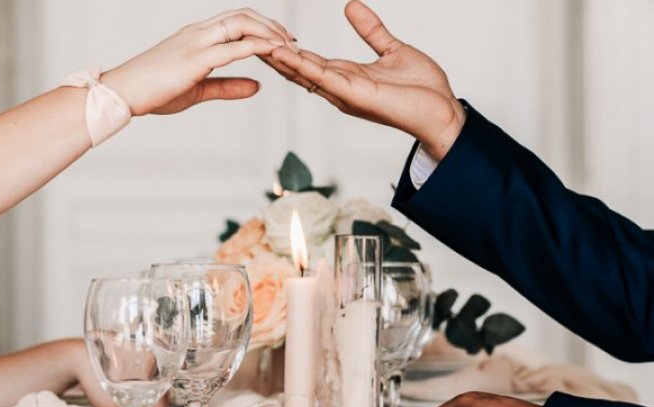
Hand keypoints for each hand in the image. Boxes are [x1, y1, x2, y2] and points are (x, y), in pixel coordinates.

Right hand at [102, 8, 296, 115]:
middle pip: (243, 15)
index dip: (262, 27)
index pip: (236, 21)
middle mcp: (198, 33)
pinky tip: (274, 52)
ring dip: (269, 33)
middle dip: (272, 25)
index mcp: (197, 37)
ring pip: (241, 24)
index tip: (282, 40)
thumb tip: (257, 86)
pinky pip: (234, 47)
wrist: (122, 93)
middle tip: (292, 41)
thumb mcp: (199, 90)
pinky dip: (258, 46)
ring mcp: (197, 42)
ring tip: (288, 47)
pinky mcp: (195, 59)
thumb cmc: (153, 91)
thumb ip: (229, 86)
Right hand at [264, 0, 464, 160]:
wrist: (443, 110)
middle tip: (249, 40)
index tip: (268, 35)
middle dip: (275, 55)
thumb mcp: (392, 49)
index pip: (309, 61)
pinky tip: (283, 55)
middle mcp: (341, 87)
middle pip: (299, 69)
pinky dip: (301, 66)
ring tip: (257, 44)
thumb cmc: (422, 90)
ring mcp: (345, 92)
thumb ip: (370, 30)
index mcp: (347, 76)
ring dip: (280, 60)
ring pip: (304, 74)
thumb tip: (351, 6)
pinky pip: (322, 78)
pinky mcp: (355, 95)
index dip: (288, 48)